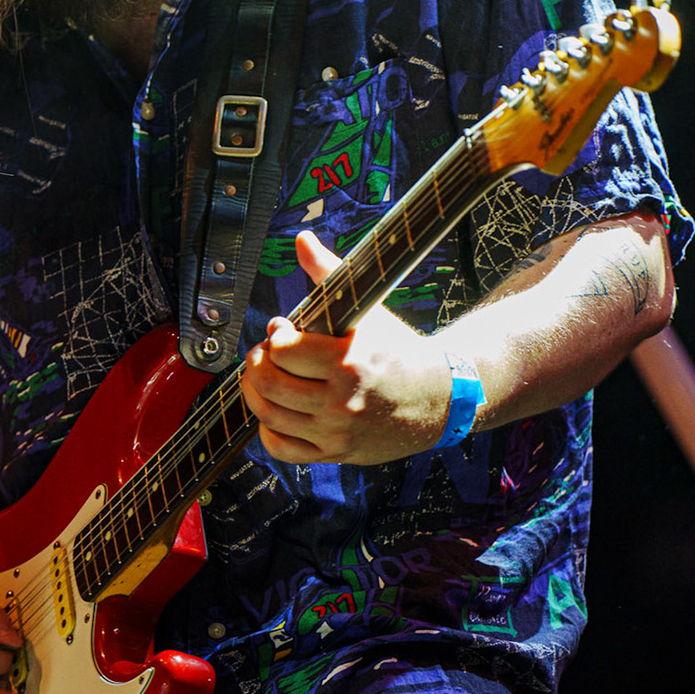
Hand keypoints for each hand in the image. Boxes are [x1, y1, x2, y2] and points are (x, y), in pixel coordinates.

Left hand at [239, 230, 454, 464]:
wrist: (439, 398)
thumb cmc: (397, 350)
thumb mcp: (367, 310)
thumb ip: (329, 273)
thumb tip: (301, 239)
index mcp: (349, 361)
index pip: (283, 350)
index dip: (276, 336)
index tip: (284, 331)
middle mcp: (342, 402)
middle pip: (269, 384)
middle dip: (256, 364)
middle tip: (264, 355)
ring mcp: (337, 432)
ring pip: (269, 417)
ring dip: (256, 393)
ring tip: (264, 378)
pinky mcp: (336, 454)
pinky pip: (282, 450)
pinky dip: (268, 431)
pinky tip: (277, 411)